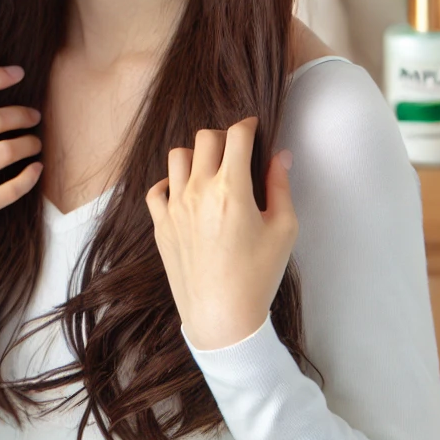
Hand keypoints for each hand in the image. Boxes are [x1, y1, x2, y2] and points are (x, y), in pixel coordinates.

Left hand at [147, 116, 296, 350]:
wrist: (221, 314)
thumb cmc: (258, 275)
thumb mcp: (284, 230)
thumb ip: (281, 186)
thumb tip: (279, 156)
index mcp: (231, 189)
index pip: (235, 136)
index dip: (247, 126)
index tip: (253, 129)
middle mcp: (197, 190)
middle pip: (204, 139)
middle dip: (223, 138)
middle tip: (236, 153)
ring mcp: (173, 206)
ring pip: (177, 157)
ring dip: (196, 156)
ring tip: (212, 172)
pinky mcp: (159, 223)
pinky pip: (156, 188)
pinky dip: (170, 183)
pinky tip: (186, 193)